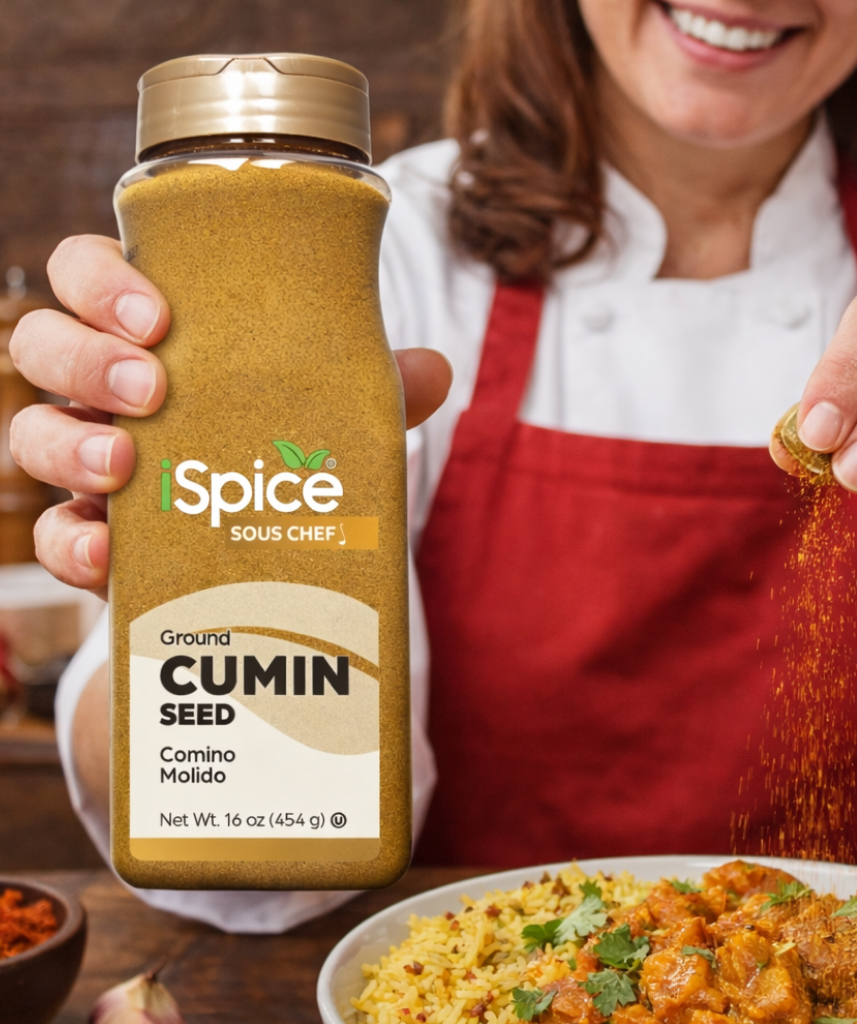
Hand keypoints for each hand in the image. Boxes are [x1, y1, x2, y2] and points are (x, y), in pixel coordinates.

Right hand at [9, 235, 452, 595]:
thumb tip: (433, 370)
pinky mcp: (88, 533)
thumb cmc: (277, 449)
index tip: (157, 316)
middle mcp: (101, 389)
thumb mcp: (324, 414)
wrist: (258, 553)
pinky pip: (49, 536)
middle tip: (150, 388)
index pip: (87, 274)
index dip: (101, 281)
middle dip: (82, 357)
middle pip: (41, 343)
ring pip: (28, 434)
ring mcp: (86, 459)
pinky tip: (109, 551)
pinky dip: (70, 543)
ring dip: (66, 447)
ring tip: (123, 466)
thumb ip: (368, 390)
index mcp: (149, 335)